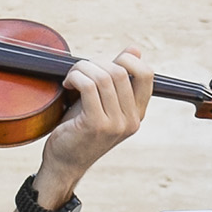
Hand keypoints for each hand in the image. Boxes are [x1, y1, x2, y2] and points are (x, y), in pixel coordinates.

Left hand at [37, 44, 154, 202]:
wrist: (64, 163)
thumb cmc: (80, 129)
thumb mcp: (103, 101)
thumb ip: (118, 77)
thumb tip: (134, 49)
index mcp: (138, 113)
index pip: (147, 74)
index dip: (128, 59)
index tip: (105, 62)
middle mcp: (131, 120)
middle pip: (120, 71)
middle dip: (96, 62)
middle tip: (80, 70)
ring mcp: (116, 124)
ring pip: (103, 77)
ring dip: (82, 69)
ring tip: (71, 77)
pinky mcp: (96, 125)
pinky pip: (88, 86)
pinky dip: (75, 77)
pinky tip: (68, 84)